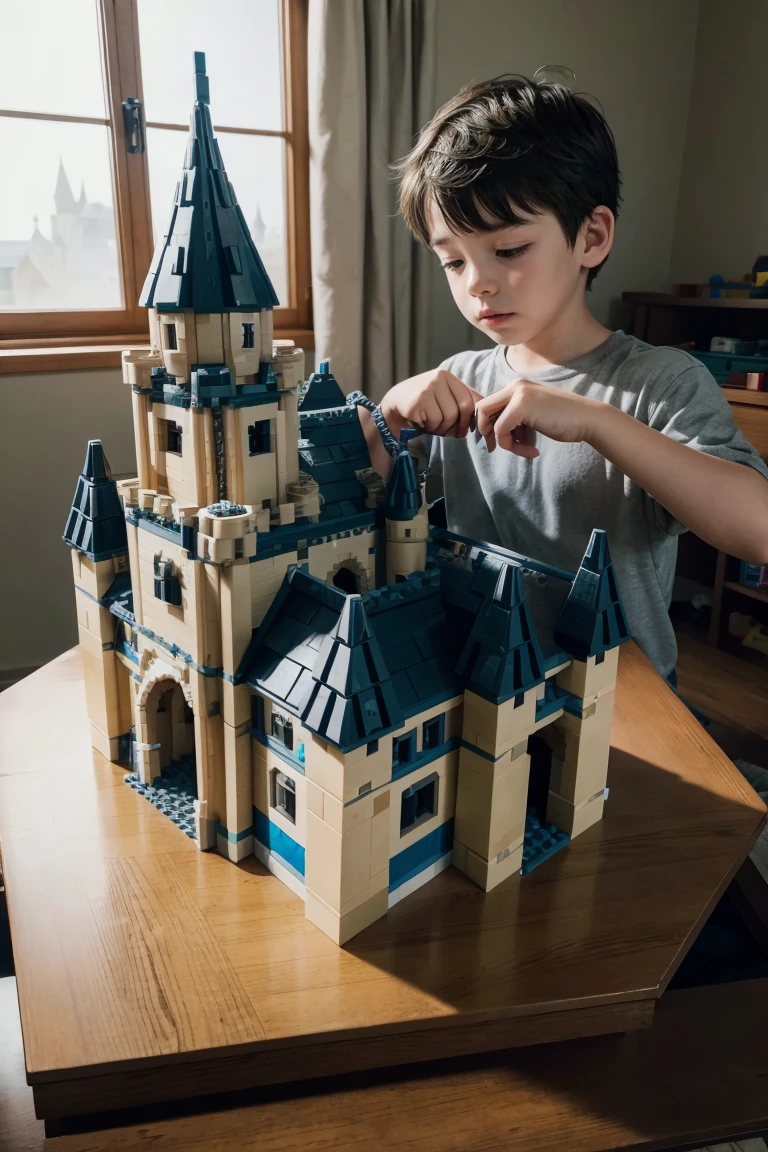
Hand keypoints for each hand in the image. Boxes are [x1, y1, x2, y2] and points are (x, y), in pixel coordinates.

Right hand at [381, 369, 481, 439]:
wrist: (393, 405)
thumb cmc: (422, 404)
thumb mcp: (443, 397)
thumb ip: (463, 399)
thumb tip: (486, 410)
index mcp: (447, 376)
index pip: (469, 399)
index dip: (471, 418)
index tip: (466, 429)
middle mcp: (438, 378)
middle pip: (462, 408)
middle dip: (458, 425)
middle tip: (451, 433)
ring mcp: (427, 388)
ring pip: (448, 416)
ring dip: (442, 428)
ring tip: (432, 425)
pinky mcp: (417, 401)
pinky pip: (435, 421)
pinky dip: (431, 428)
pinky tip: (422, 423)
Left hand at [475, 379, 606, 455]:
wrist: (587, 420)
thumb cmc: (562, 420)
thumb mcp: (532, 415)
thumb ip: (512, 417)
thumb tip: (489, 431)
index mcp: (516, 386)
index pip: (487, 405)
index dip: (488, 426)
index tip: (500, 442)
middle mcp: (515, 386)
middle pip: (482, 410)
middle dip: (488, 433)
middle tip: (503, 448)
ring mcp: (518, 393)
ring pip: (491, 423)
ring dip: (505, 443)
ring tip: (526, 450)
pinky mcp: (522, 405)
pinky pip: (502, 431)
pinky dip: (514, 447)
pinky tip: (532, 451)